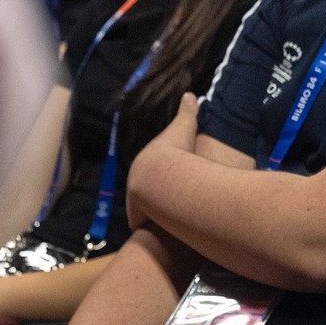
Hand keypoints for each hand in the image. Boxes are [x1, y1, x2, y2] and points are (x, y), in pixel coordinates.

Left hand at [126, 94, 201, 228]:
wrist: (162, 180)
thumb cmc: (174, 153)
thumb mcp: (183, 129)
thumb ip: (186, 114)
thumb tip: (189, 94)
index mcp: (146, 164)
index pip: (152, 170)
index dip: (163, 174)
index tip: (173, 178)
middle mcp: (136, 184)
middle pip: (147, 193)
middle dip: (157, 197)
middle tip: (176, 201)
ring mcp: (137, 204)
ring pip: (147, 212)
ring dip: (158, 215)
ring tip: (176, 219)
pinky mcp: (140, 221)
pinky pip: (149, 227)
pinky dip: (159, 228)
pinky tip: (172, 231)